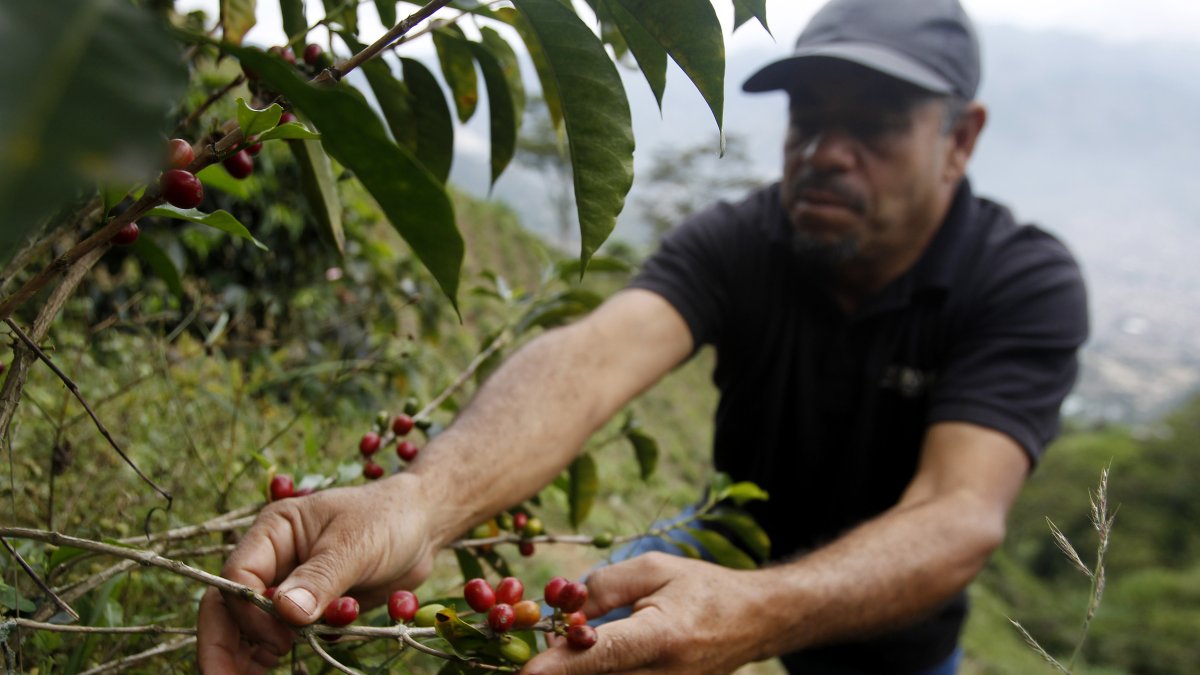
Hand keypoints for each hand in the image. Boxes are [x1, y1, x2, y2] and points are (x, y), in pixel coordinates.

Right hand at [197, 474, 436, 672]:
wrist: (422, 525)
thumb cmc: (387, 519)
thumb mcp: (356, 544)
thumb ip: (321, 578)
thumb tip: (285, 612)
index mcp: (275, 531)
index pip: (238, 576)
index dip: (250, 611)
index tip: (281, 635)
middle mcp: (272, 559)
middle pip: (229, 606)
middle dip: (222, 645)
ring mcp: (287, 586)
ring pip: (247, 626)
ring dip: (245, 656)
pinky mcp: (307, 608)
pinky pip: (280, 636)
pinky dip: (270, 657)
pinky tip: (266, 674)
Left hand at [523, 552, 765, 674]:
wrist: (751, 622)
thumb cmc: (702, 588)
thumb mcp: (654, 569)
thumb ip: (605, 586)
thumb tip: (561, 610)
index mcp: (663, 636)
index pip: (603, 655)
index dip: (561, 664)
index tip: (525, 671)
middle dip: (558, 666)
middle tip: (530, 648)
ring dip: (576, 668)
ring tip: (565, 645)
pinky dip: (595, 672)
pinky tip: (589, 654)